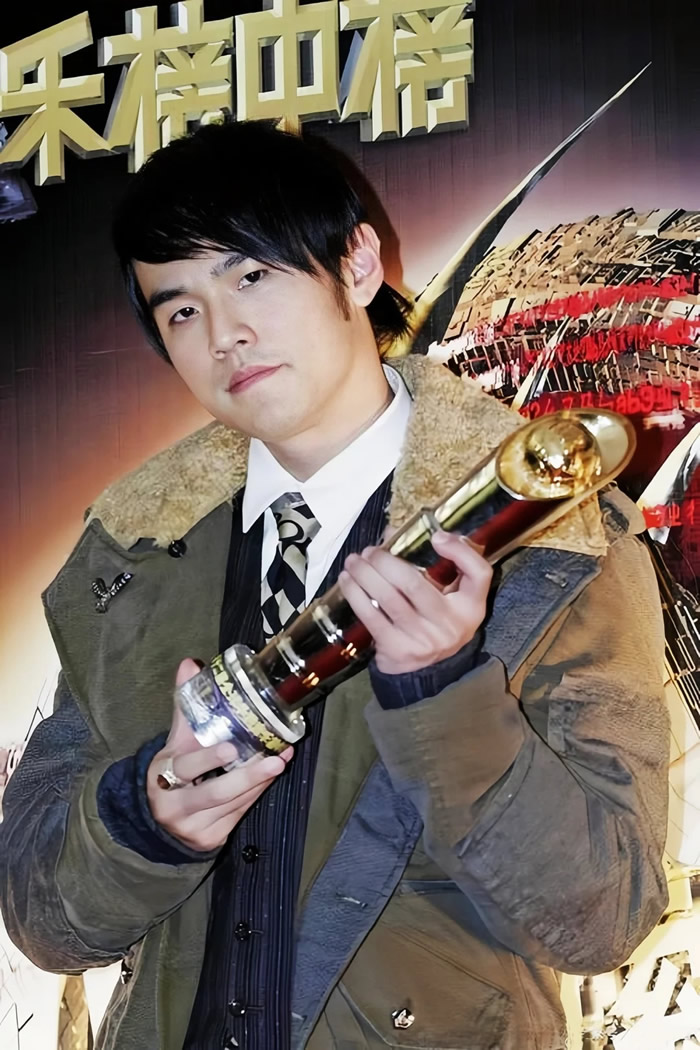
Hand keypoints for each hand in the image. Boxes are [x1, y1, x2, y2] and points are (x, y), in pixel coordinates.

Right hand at [147, 659, 292, 851]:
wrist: (159, 820)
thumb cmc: (173, 772)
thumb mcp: (174, 744)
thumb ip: (185, 707)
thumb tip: (189, 665)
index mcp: (162, 777)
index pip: (185, 768)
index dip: (207, 759)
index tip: (230, 747)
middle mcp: (174, 806)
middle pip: (215, 793)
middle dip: (247, 777)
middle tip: (275, 760)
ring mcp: (193, 826)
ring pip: (234, 804)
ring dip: (261, 781)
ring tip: (282, 759)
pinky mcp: (210, 839)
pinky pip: (240, 813)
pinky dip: (257, 793)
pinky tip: (271, 775)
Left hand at [338, 531, 491, 674]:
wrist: (429, 668)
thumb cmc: (440, 620)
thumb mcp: (455, 596)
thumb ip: (439, 562)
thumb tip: (392, 534)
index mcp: (471, 606)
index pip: (479, 574)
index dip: (460, 551)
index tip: (436, 536)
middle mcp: (450, 624)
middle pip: (415, 584)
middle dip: (386, 562)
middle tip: (369, 551)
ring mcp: (422, 639)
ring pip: (389, 599)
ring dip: (365, 576)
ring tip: (353, 562)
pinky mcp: (397, 650)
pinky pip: (372, 617)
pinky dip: (355, 596)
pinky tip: (347, 581)